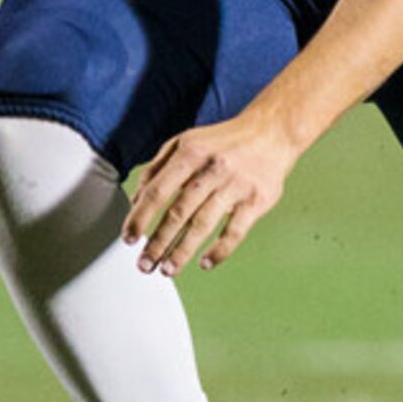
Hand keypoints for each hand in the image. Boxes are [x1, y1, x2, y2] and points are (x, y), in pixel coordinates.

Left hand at [122, 111, 303, 274]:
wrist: (273, 131)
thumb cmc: (224, 141)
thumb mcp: (186, 142)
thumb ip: (157, 168)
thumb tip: (136, 201)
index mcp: (191, 152)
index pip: (158, 191)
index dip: (139, 218)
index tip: (129, 239)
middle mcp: (212, 168)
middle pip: (178, 212)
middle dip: (157, 242)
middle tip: (144, 264)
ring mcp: (236, 185)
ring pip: (203, 225)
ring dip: (182, 252)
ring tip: (168, 269)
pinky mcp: (257, 200)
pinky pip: (235, 231)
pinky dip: (219, 250)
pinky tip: (206, 263)